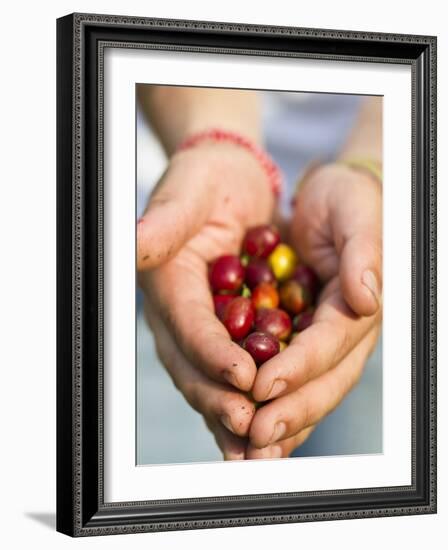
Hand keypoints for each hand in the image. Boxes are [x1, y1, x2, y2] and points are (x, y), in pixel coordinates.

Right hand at [138, 141, 274, 459]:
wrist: (224, 181)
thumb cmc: (207, 181)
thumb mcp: (189, 192)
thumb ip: (165, 221)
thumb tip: (135, 243)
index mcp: (168, 282)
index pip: (188, 324)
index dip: (212, 353)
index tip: (243, 378)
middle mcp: (179, 312)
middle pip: (194, 365)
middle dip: (222, 399)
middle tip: (252, 430)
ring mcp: (200, 326)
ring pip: (211, 380)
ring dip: (233, 416)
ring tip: (259, 450)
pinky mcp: (223, 331)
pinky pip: (233, 373)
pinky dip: (248, 403)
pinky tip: (271, 431)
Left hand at [246, 163, 381, 458]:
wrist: (333, 199)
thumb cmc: (348, 200)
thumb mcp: (358, 213)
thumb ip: (365, 253)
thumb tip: (368, 299)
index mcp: (361, 306)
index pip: (330, 344)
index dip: (299, 367)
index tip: (263, 387)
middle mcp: (346, 333)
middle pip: (322, 381)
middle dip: (289, 411)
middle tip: (254, 439)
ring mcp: (325, 340)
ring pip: (307, 391)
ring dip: (280, 423)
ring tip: (248, 451)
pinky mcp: (303, 339)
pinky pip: (288, 378)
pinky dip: (270, 405)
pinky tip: (245, 429)